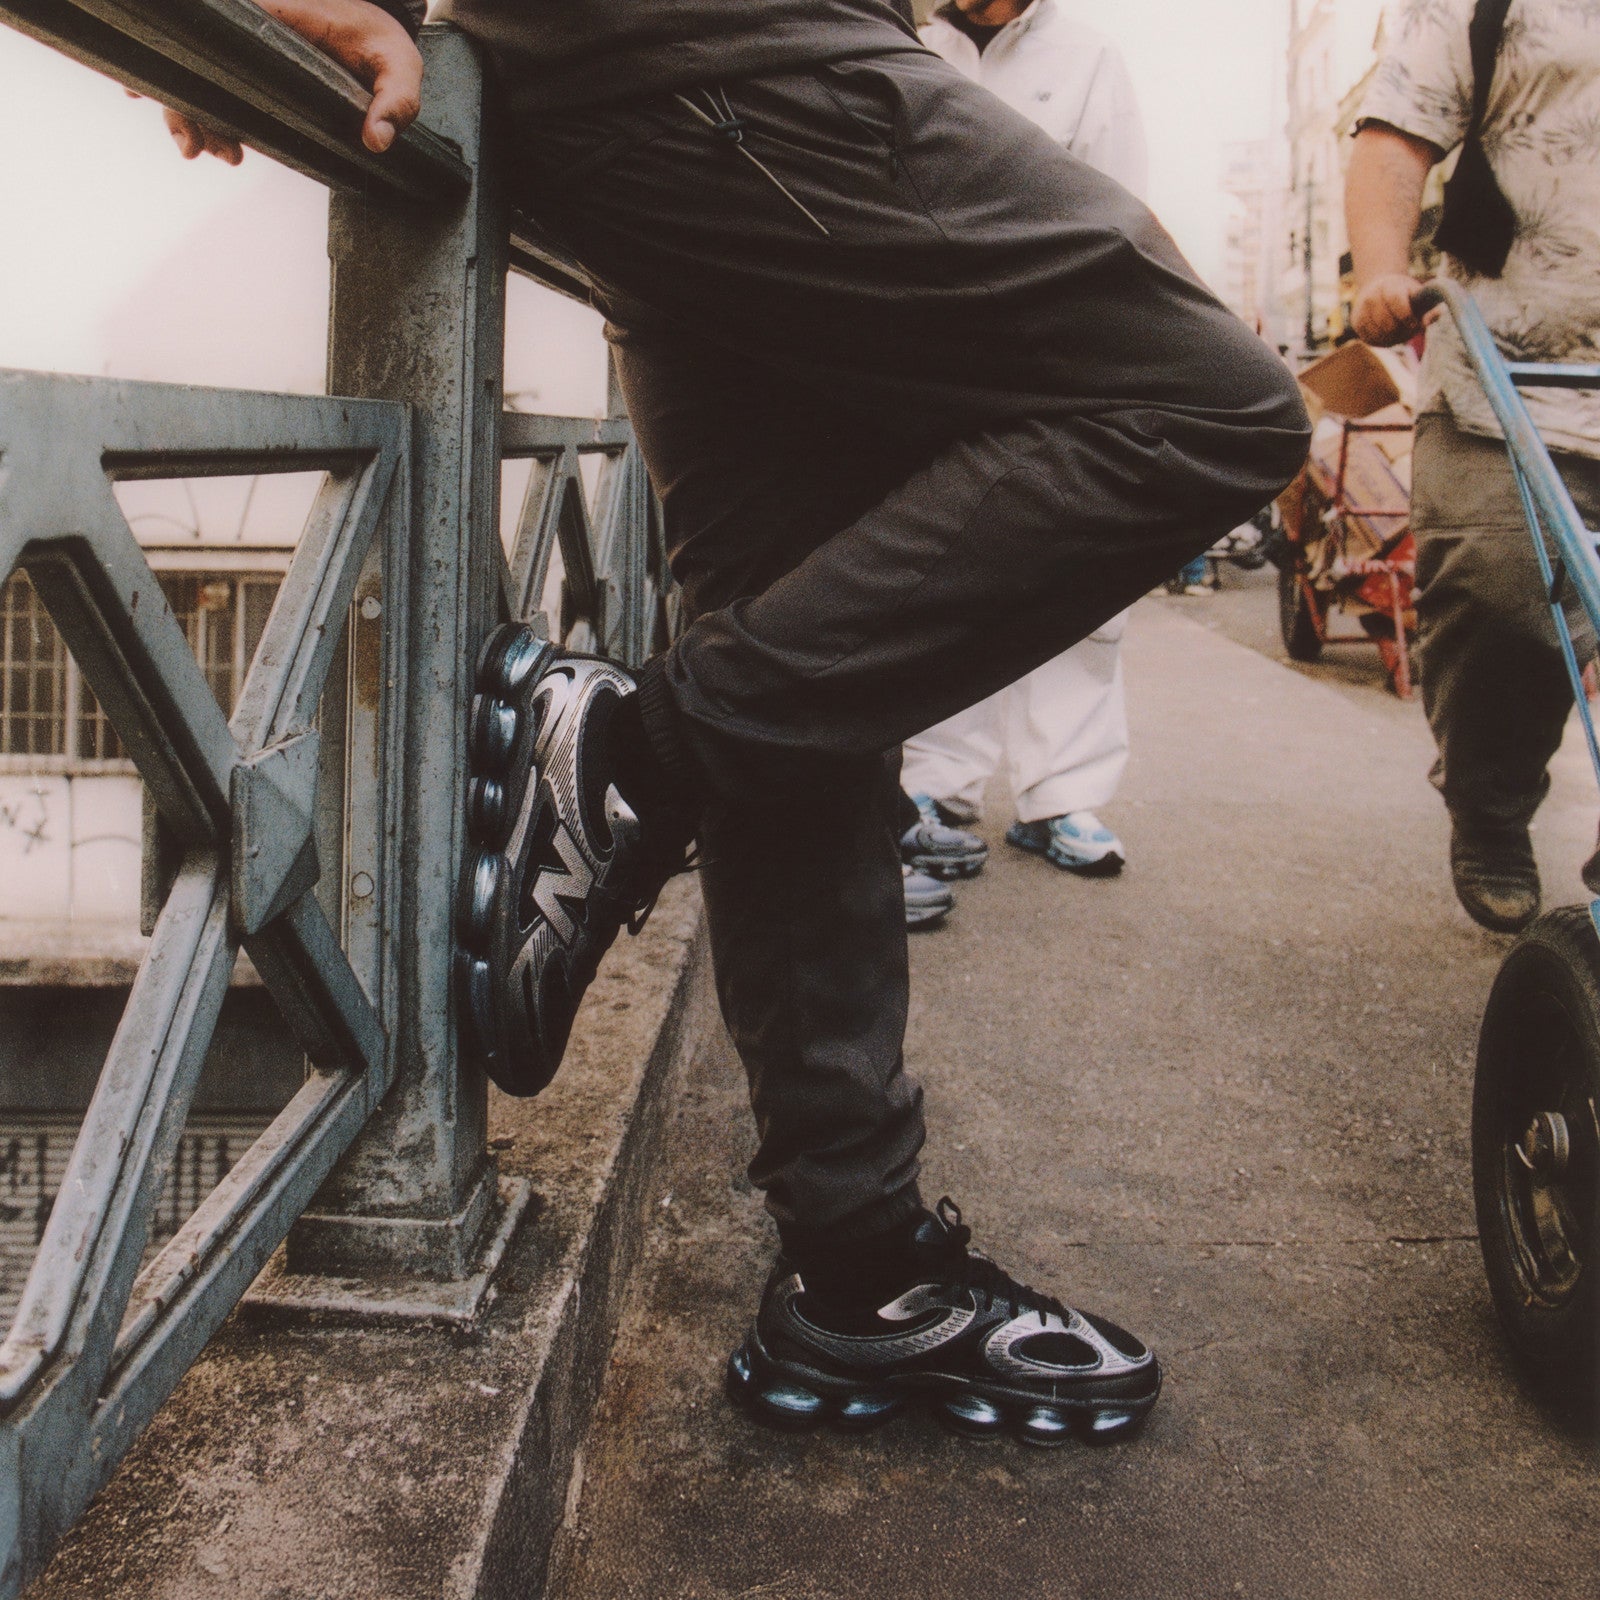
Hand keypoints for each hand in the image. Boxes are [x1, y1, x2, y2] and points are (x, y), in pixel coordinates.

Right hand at [159, 0, 422, 163]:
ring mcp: (249, 52)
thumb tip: (376, 140)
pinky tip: (220, 146)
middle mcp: (252, 31)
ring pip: (201, 79)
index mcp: (276, 18)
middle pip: (197, 61)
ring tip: (229, 154)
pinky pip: (218, 88)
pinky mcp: (254, 72)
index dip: (193, 63)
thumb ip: (395, 100)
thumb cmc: (384, 44)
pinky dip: (209, 115)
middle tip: (213, 151)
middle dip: (190, 107)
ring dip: (199, 118)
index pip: (217, 30)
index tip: (196, 106)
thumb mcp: (399, 65)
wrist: (380, 33)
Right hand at [1352, 273, 1431, 347]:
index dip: (1407, 316)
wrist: (1377, 289)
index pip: (1396, 302)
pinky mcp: (1356, 322)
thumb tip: (1439, 313)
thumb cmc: (1404, 295)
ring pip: (1378, 333)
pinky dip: (1381, 340)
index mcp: (1389, 286)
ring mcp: (1361, 310)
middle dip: (1400, 331)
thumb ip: (1428, 306)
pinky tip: (1388, 335)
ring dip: (1391, 338)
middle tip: (1408, 331)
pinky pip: (1370, 338)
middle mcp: (1372, 296)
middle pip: (1387, 323)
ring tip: (1398, 333)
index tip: (1415, 326)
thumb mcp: (1417, 296)